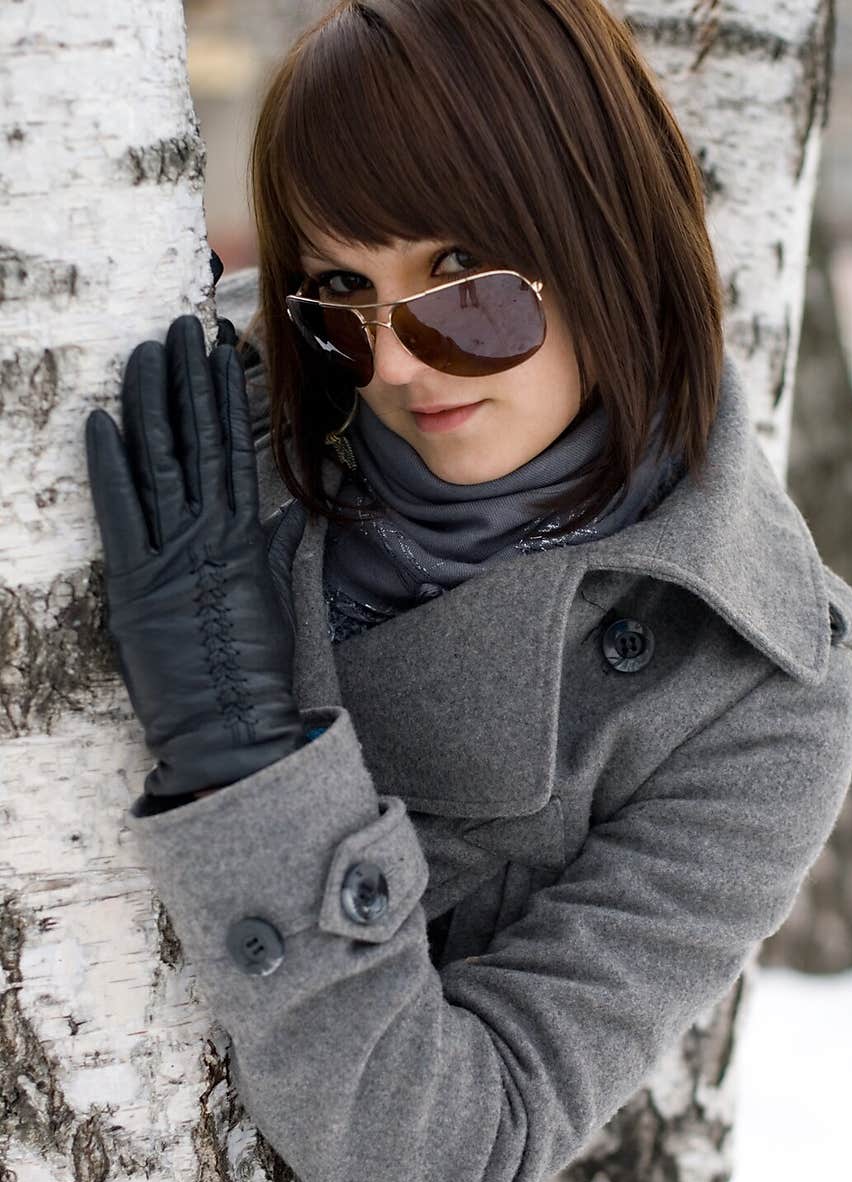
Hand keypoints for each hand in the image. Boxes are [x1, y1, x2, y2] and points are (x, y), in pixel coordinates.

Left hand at [86, 314, 307, 803]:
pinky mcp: (136, 585)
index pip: (232, 451)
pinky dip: (111, 468)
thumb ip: (278, 551)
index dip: (223, 398)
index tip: (218, 354)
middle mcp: (210, 536)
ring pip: (163, 464)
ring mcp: (173, 557)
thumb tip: (292, 514)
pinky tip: (103, 421)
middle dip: (188, 382)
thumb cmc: (254, 671)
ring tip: (147, 353)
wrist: (232, 726)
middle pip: (198, 444)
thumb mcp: (275, 602)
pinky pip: (121, 515)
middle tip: (181, 329)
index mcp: (243, 538)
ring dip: (153, 405)